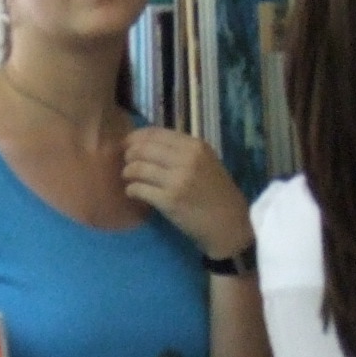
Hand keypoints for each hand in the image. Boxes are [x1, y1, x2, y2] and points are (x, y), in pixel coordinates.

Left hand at [123, 127, 253, 261]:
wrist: (228, 223)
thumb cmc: (216, 192)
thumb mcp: (206, 161)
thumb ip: (182, 150)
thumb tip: (148, 143)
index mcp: (195, 146)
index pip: (155, 133)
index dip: (136, 137)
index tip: (127, 144)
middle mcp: (186, 159)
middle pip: (143, 149)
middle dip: (129, 154)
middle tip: (126, 162)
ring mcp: (177, 180)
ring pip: (138, 168)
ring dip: (128, 172)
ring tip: (128, 177)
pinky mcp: (169, 201)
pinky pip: (139, 189)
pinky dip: (131, 190)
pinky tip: (133, 192)